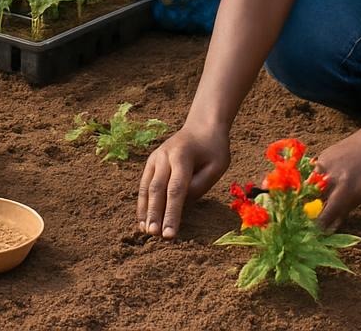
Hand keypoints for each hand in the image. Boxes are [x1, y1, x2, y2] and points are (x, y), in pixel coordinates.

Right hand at [137, 122, 229, 238]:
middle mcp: (164, 156)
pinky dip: (143, 202)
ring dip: (146, 210)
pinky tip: (143, 219)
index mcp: (182, 156)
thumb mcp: (217, 166)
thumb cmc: (213, 149)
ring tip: (146, 231)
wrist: (202, 126)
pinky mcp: (151, 162)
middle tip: (154, 235)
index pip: (176, 190)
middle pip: (157, 189)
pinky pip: (145, 184)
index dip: (172, 214)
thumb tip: (181, 204)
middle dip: (155, 214)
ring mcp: (155, 158)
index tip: (169, 235)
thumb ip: (199, 185)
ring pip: (147, 187)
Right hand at [311, 126, 360, 230]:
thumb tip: (331, 226)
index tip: (316, 230)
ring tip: (322, 194)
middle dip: (311, 208)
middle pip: (313, 200)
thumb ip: (344, 209)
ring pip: (310, 186)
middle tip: (312, 214)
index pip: (325, 215)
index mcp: (344, 191)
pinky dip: (318, 179)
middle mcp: (330, 179)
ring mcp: (323, 166)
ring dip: (313, 193)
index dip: (319, 224)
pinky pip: (314, 173)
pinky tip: (327, 178)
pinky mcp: (320, 157)